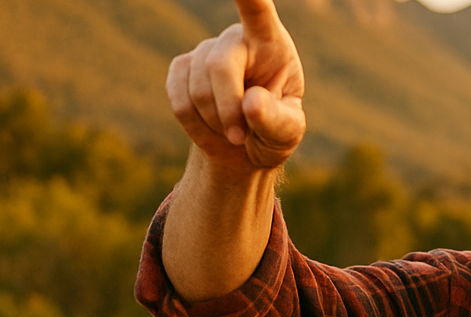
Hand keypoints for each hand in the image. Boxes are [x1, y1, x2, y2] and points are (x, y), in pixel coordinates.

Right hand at [167, 0, 304, 169]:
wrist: (245, 146)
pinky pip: (179, 102)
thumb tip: (251, 102)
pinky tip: (214, 131)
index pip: (257, 10)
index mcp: (271, 43)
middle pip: (219, 66)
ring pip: (196, 90)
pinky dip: (196, 127)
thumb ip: (277, 120)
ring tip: (235, 133)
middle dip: (227, 109)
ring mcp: (205, 51)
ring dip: (215, 124)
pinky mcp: (181, 69)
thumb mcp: (288, 132)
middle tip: (241, 138)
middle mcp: (235, 39)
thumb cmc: (273, 132)